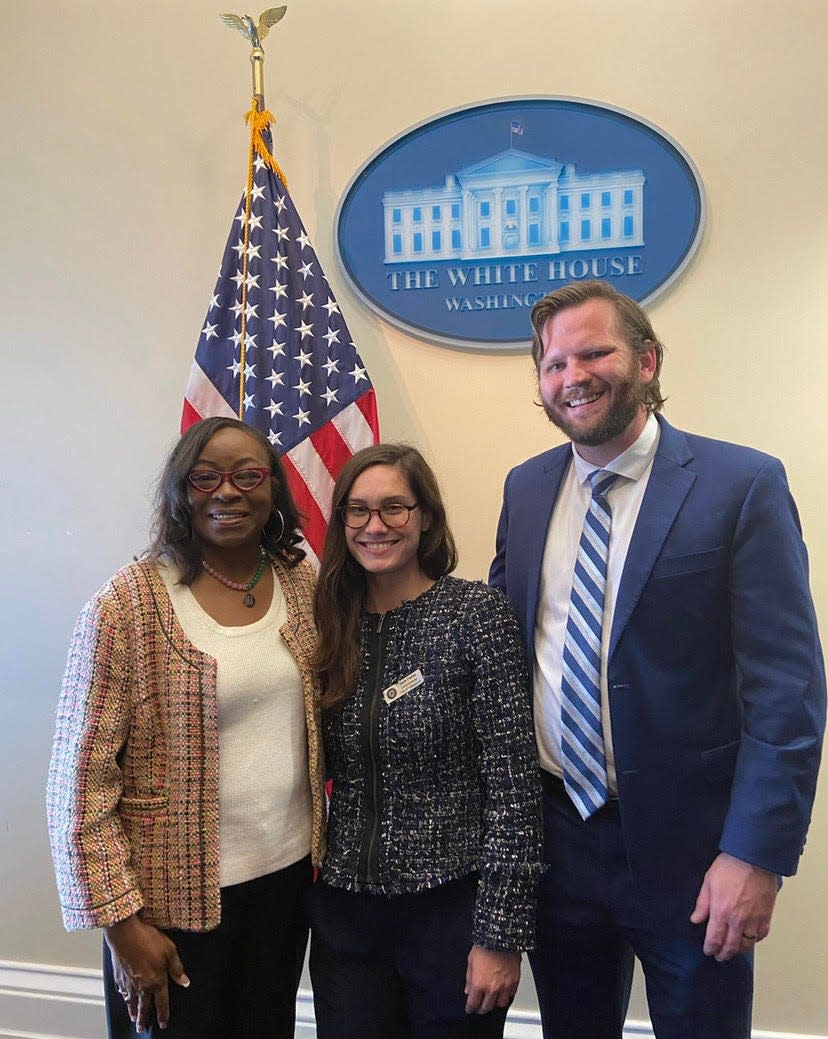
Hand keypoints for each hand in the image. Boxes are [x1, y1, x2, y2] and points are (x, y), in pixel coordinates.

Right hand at [105, 914, 189, 1030]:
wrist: (125, 933)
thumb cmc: (147, 939)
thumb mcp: (170, 950)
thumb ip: (177, 968)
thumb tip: (184, 981)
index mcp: (156, 981)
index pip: (162, 1002)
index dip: (163, 1014)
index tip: (164, 1022)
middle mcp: (141, 986)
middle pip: (143, 1007)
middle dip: (144, 1019)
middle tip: (142, 1028)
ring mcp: (128, 982)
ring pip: (131, 1002)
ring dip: (133, 1011)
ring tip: (133, 1018)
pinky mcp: (119, 976)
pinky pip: (122, 991)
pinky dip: (124, 998)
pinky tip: (124, 998)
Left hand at [464, 945, 519, 1014]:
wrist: (501, 937)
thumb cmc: (485, 946)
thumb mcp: (471, 961)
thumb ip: (469, 978)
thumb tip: (468, 989)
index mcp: (479, 984)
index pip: (473, 1004)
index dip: (470, 1008)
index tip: (469, 1008)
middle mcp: (492, 988)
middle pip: (486, 1007)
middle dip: (481, 1008)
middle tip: (480, 1006)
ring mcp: (504, 986)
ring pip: (500, 1004)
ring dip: (495, 1003)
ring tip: (492, 1000)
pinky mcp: (514, 981)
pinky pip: (510, 995)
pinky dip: (506, 995)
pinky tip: (502, 991)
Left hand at [689, 852, 777, 961]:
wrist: (753, 858)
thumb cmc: (729, 867)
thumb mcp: (708, 882)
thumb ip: (702, 904)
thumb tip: (696, 919)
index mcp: (721, 911)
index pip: (715, 938)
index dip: (710, 948)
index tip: (708, 951)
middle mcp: (738, 920)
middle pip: (731, 946)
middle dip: (724, 954)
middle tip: (720, 957)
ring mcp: (754, 919)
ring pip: (747, 943)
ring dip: (739, 950)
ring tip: (733, 950)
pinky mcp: (766, 915)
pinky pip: (761, 935)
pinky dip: (755, 940)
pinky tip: (750, 939)